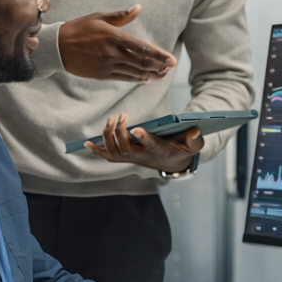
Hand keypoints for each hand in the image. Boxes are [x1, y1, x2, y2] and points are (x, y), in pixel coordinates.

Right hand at [58, 5, 176, 81]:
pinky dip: (137, 79)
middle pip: (142, 62)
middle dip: (159, 66)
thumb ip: (121, 16)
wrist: (57, 47)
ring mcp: (108, 65)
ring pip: (135, 72)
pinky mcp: (102, 75)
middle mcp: (113, 52)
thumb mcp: (99, 17)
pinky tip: (145, 78)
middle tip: (171, 67)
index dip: (159, 55)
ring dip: (151, 74)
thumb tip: (138, 8)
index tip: (171, 60)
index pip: (142, 48)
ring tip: (162, 74)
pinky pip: (124, 78)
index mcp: (114, 36)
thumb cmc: (79, 29)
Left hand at [83, 113, 203, 172]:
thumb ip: (195, 139)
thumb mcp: (193, 145)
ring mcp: (133, 158)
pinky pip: (109, 157)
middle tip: (120, 116)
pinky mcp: (127, 158)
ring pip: (115, 152)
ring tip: (111, 120)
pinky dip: (97, 150)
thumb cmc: (183, 150)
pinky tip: (87, 143)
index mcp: (159, 151)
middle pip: (126, 149)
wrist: (174, 164)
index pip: (150, 145)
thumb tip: (194, 130)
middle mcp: (143, 157)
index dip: (142, 138)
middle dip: (119, 133)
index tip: (136, 129)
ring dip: (108, 137)